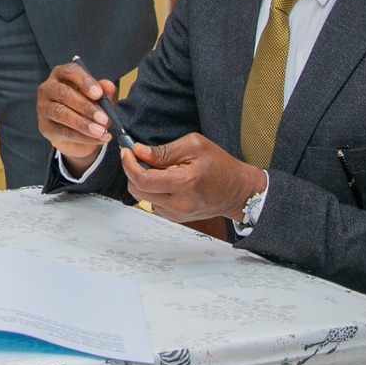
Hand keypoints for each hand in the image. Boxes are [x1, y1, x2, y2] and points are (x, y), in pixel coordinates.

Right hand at [36, 63, 117, 173]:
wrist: (80, 134)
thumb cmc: (88, 109)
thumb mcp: (101, 100)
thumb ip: (105, 92)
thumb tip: (109, 86)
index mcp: (62, 75)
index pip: (70, 71)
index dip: (84, 81)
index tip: (99, 94)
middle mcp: (48, 88)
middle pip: (63, 93)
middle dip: (85, 106)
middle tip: (104, 118)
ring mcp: (43, 107)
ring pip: (61, 113)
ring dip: (83, 123)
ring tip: (101, 131)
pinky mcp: (44, 126)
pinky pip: (63, 132)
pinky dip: (83, 137)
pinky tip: (98, 138)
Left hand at [120, 134, 266, 224]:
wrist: (238, 191)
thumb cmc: (220, 166)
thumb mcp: (194, 146)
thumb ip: (164, 151)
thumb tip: (138, 151)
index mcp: (184, 183)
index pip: (142, 180)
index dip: (129, 164)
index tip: (127, 152)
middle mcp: (178, 204)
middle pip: (137, 190)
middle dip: (132, 171)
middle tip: (138, 157)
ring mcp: (177, 214)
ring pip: (143, 198)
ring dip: (142, 181)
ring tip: (158, 169)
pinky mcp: (176, 218)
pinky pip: (153, 203)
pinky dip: (152, 190)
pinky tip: (166, 180)